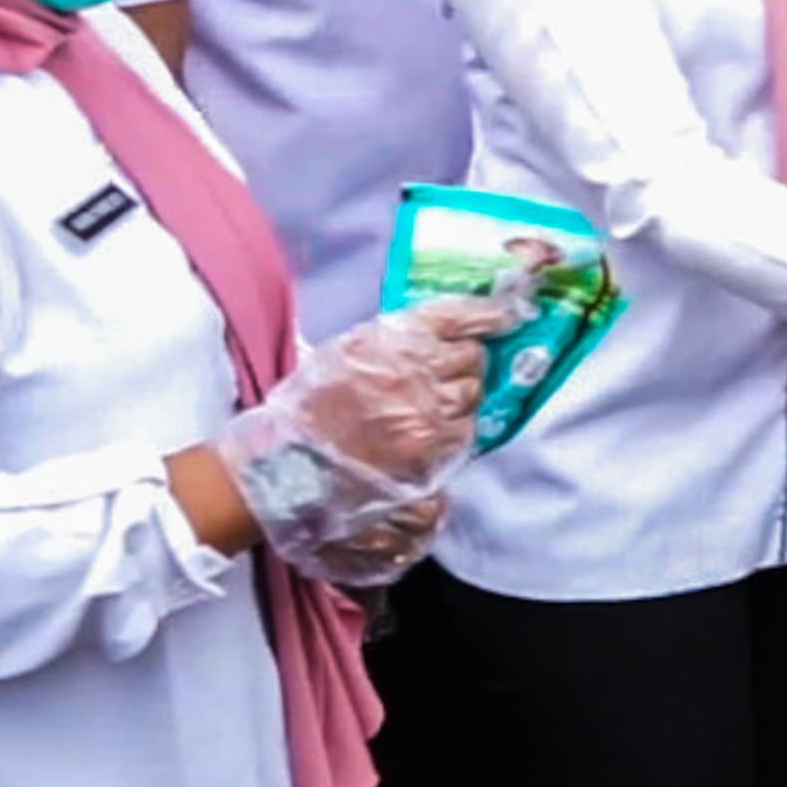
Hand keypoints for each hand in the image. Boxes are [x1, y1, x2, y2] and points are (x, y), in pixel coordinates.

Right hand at [201, 294, 511, 578]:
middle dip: (463, 368)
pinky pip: (464, 441)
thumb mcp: (347, 351)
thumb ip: (395, 338)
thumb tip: (444, 332)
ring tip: (423, 415)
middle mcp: (419, 379)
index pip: (461, 318)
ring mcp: (429, 424)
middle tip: (438, 380)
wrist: (284, 469)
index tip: (503, 317)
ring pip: (472, 404)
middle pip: (474, 364)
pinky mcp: (431, 463)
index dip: (485, 317)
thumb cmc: (306, 409)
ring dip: (458, 405)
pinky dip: (452, 439)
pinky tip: (426, 442)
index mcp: (394, 342)